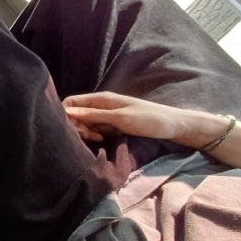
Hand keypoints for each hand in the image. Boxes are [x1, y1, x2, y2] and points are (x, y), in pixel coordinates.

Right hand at [63, 92, 240, 173]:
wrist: (173, 126)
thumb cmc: (149, 119)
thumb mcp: (120, 118)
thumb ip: (94, 116)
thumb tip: (68, 113)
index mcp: (101, 99)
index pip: (71, 103)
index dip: (67, 116)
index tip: (78, 130)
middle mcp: (100, 105)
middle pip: (74, 113)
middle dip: (75, 126)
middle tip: (89, 137)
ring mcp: (105, 115)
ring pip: (83, 122)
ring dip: (84, 132)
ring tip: (97, 140)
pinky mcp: (110, 125)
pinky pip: (93, 129)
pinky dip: (93, 135)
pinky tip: (100, 141)